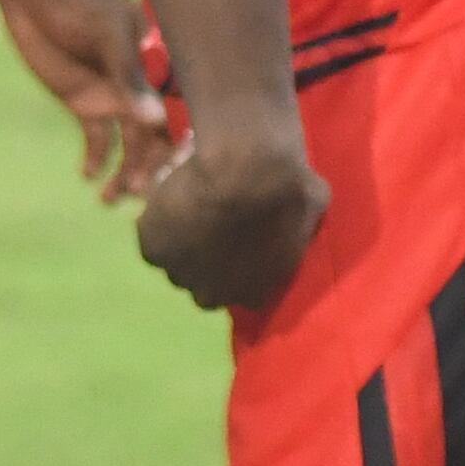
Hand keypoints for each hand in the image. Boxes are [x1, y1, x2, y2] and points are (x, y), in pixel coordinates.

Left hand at [0, 0, 177, 203]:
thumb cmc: (73, 1)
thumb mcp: (103, 34)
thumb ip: (129, 76)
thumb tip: (156, 121)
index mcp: (158, 60)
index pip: (180, 108)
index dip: (180, 142)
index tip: (174, 173)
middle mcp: (141, 82)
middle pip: (157, 134)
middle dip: (151, 166)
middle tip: (139, 193)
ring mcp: (113, 93)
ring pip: (129, 143)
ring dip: (125, 172)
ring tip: (110, 198)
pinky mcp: (84, 101)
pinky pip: (98, 140)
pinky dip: (97, 160)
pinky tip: (87, 176)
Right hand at [133, 105, 327, 316]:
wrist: (246, 171)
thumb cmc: (290, 188)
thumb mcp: (312, 206)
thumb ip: (303, 217)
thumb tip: (308, 201)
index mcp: (255, 292)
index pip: (244, 291)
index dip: (241, 267)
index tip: (242, 242)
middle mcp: (214, 294)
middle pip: (204, 288)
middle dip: (208, 264)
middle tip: (211, 225)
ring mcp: (180, 274)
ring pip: (176, 264)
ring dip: (181, 243)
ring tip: (188, 207)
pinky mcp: (153, 249)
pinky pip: (152, 239)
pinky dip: (157, 221)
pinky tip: (169, 198)